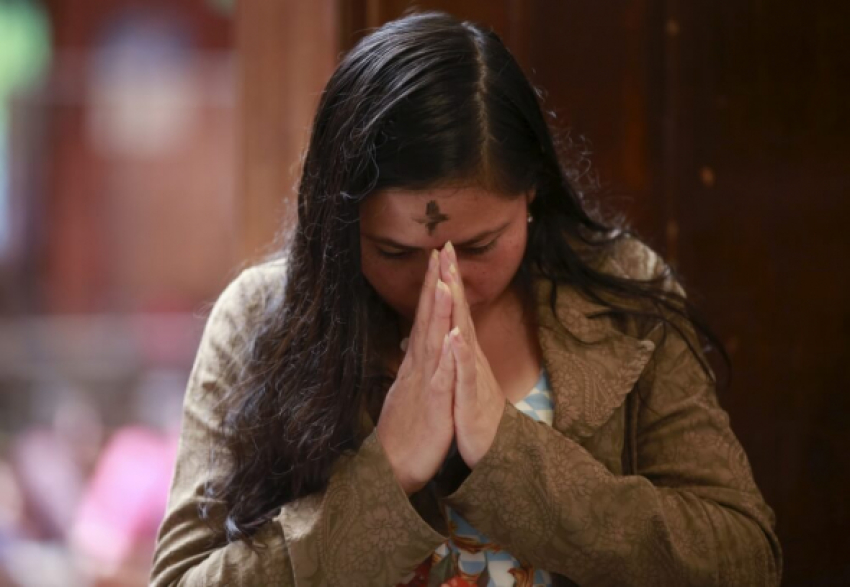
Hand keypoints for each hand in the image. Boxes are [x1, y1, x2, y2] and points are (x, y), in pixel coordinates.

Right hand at [376, 250, 455, 494]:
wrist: (393, 468)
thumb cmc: (405, 429)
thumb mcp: (412, 389)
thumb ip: (415, 363)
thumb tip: (414, 341)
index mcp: (418, 362)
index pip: (425, 316)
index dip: (432, 285)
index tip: (438, 256)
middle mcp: (418, 367)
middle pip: (427, 319)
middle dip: (434, 284)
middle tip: (440, 249)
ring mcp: (424, 385)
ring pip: (432, 344)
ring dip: (438, 313)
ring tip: (444, 282)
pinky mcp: (432, 408)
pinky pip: (440, 381)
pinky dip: (446, 360)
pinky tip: (452, 340)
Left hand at [440, 242, 505, 468]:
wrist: (489, 450)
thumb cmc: (469, 414)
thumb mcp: (458, 378)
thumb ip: (453, 353)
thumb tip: (447, 331)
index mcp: (460, 353)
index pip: (451, 310)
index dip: (444, 281)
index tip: (438, 251)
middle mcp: (468, 358)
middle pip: (458, 313)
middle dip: (452, 280)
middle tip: (447, 248)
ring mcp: (470, 376)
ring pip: (462, 338)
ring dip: (455, 309)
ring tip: (447, 282)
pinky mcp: (470, 399)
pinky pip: (465, 375)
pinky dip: (460, 356)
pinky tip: (456, 337)